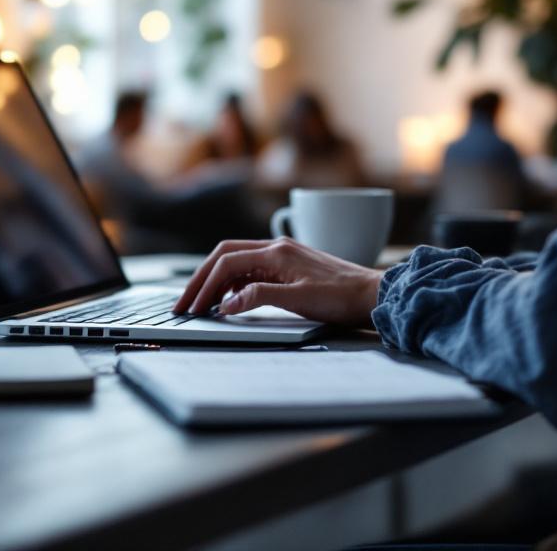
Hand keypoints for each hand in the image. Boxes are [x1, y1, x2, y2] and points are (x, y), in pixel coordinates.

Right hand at [172, 238, 383, 326]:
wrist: (372, 295)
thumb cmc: (341, 297)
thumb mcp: (298, 300)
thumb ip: (259, 298)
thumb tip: (226, 304)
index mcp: (276, 252)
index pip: (226, 262)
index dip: (205, 285)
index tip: (193, 307)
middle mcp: (275, 248)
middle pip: (224, 256)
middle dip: (201, 279)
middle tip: (184, 302)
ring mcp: (281, 255)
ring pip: (236, 261)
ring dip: (215, 281)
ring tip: (202, 304)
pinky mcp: (287, 266)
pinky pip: (250, 269)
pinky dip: (233, 283)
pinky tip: (229, 299)